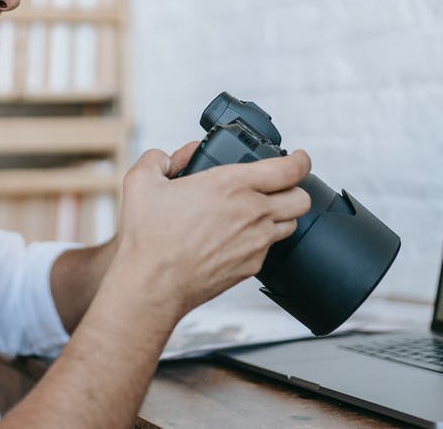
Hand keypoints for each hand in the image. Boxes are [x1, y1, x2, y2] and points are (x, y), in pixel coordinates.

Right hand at [113, 142, 311, 320]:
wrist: (152, 285)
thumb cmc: (148, 237)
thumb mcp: (141, 181)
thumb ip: (159, 159)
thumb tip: (172, 158)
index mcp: (231, 184)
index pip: (290, 168)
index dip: (300, 160)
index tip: (299, 158)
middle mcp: (251, 212)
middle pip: (301, 197)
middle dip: (295, 188)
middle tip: (280, 186)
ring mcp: (255, 242)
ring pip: (290, 224)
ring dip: (281, 215)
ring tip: (260, 212)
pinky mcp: (252, 266)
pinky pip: (270, 248)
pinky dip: (261, 240)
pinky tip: (240, 237)